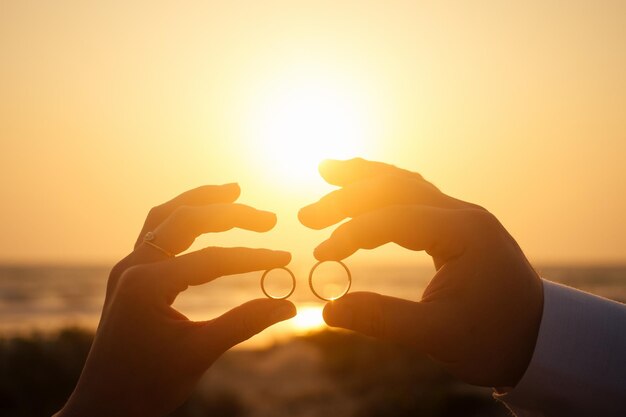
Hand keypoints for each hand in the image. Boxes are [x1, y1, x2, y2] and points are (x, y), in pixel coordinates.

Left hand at [57, 184, 295, 416]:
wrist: (103, 408)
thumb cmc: (147, 386)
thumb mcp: (200, 353)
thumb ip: (245, 322)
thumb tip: (289, 305)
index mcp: (146, 283)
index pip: (211, 259)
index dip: (253, 259)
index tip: (285, 260)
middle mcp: (132, 266)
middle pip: (186, 220)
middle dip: (230, 213)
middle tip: (267, 218)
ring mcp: (127, 269)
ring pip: (165, 216)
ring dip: (201, 201)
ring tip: (233, 191)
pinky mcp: (129, 277)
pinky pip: (155, 233)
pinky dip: (182, 219)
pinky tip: (202, 219)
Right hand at [299, 159, 542, 387]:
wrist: (541, 338)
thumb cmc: (496, 339)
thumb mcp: (438, 336)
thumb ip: (381, 320)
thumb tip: (328, 311)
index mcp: (465, 233)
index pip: (395, 219)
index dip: (352, 233)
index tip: (322, 256)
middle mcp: (464, 213)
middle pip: (397, 188)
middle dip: (349, 196)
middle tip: (308, 214)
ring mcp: (462, 216)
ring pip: (406, 184)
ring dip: (365, 178)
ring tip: (328, 168)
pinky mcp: (457, 226)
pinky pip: (415, 197)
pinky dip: (383, 192)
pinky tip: (362, 191)